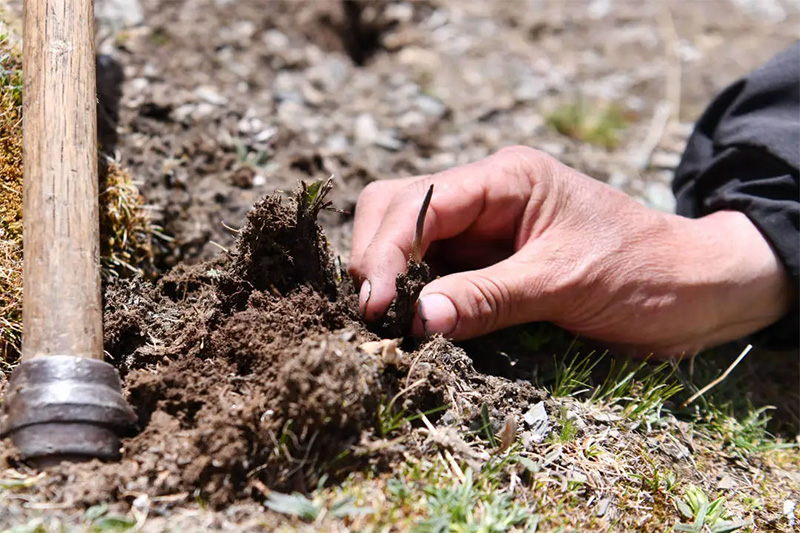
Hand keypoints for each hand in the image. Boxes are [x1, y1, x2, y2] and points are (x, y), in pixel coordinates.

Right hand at [348, 146, 793, 356]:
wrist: (694, 289)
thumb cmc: (644, 272)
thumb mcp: (566, 282)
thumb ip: (490, 297)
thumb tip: (417, 321)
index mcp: (506, 178)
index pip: (420, 201)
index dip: (388, 250)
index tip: (377, 305)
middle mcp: (485, 194)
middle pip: (396, 207)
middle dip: (376, 257)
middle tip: (375, 316)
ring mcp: (482, 227)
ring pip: (405, 238)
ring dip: (389, 278)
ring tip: (388, 325)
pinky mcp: (485, 260)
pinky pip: (431, 269)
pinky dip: (413, 295)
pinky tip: (411, 323)